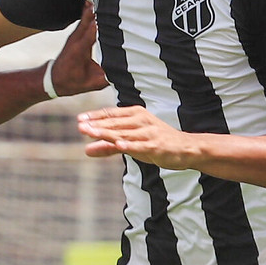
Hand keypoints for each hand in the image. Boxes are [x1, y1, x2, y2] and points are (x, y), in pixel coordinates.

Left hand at [49, 6, 107, 98]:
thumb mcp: (92, 83)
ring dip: (97, 4)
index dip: (101, 22)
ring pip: (87, 14)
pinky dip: (92, 7)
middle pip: (89, 18)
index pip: (92, 33)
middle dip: (100, 8)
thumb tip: (128, 71)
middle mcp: (76, 38)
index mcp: (79, 50)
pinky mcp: (77, 31)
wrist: (54, 78)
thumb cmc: (74, 81)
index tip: (113, 13)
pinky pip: (85, 16)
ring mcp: (75, 33)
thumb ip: (108, 76)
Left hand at [76, 105, 200, 169]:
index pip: (111, 115)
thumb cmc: (155, 143)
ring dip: (107, 133)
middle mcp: (141, 120)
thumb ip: (108, 146)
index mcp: (135, 115)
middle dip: (96, 125)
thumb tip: (86, 150)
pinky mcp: (156, 146)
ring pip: (124, 133)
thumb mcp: (130, 144)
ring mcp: (149, 133)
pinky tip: (119, 145)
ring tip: (91, 132)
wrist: (186, 149)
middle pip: (115, 123)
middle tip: (80, 126)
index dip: (95, 117)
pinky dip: (130, 145)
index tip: (79, 120)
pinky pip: (141, 145)